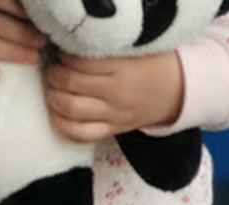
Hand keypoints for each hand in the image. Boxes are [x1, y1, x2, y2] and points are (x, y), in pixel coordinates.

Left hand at [45, 50, 183, 140]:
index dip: (65, 57)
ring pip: (72, 110)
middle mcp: (118, 93)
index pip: (84, 62)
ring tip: (50, 88)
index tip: (62, 53)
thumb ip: (109, 49)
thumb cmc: (154, 63)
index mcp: (125, 68)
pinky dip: (61, 124)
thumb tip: (73, 46)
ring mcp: (114, 115)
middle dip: (54, 76)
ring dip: (53, 97)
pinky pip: (79, 134)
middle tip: (52, 69)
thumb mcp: (138, 49)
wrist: (178, 91)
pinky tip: (55, 112)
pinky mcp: (111, 131)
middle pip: (73, 85)